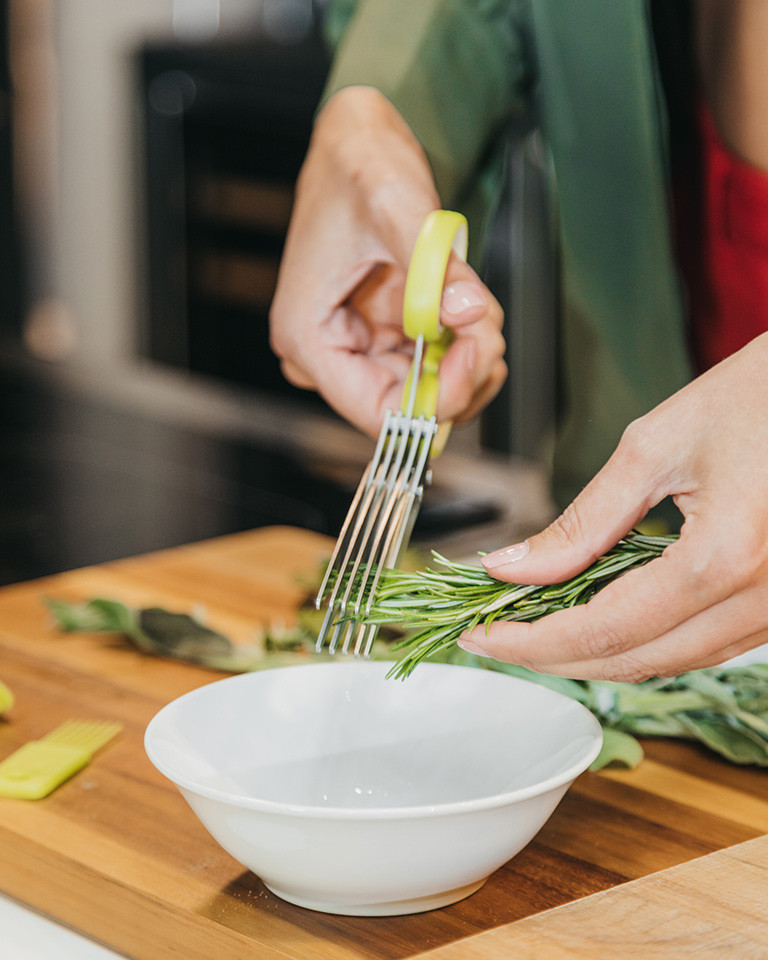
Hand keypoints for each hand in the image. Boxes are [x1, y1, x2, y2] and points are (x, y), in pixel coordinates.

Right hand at [269, 86, 506, 436]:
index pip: (375, 412)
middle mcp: (330, 354)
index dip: (435, 401)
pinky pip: (433, 368)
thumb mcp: (397, 208)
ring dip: (469, 363)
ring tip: (484, 313)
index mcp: (308, 337)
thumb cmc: (358, 168)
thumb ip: (435, 267)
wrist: (362, 142)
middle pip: (407, 408)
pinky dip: (465, 351)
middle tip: (489, 329)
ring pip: (427, 393)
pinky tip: (477, 318)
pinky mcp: (387, 337)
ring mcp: (361, 348)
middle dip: (460, 376)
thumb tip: (470, 313)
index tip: (475, 355)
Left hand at [459, 333, 767, 681]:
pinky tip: (599, 621)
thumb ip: (581, 522)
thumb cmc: (755, 395)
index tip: (481, 635)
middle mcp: (761, 597)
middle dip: (553, 658)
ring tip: (534, 629)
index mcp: (725, 555)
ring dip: (597, 656)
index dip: (532, 642)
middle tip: (494, 636)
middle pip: (635, 661)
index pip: (606, 630)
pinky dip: (644, 642)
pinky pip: (703, 646)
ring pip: (670, 664)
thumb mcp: (653, 448)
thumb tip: (512, 568)